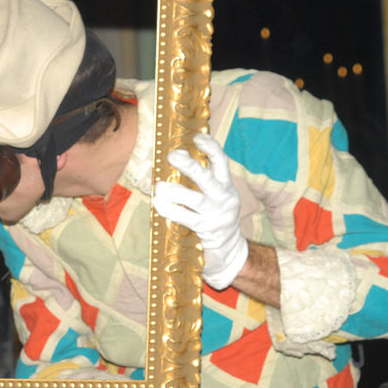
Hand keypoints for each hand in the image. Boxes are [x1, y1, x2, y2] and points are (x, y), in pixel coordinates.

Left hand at [153, 133, 248, 289]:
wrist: (229, 250)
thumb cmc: (215, 216)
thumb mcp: (216, 195)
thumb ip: (203, 179)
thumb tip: (178, 157)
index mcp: (226, 186)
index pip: (222, 161)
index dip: (210, 147)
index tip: (197, 137)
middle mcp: (224, 198)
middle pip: (207, 178)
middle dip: (189, 165)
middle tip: (172, 156)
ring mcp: (215, 214)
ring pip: (194, 199)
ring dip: (173, 191)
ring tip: (159, 187)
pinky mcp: (205, 229)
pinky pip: (184, 217)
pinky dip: (169, 209)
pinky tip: (158, 203)